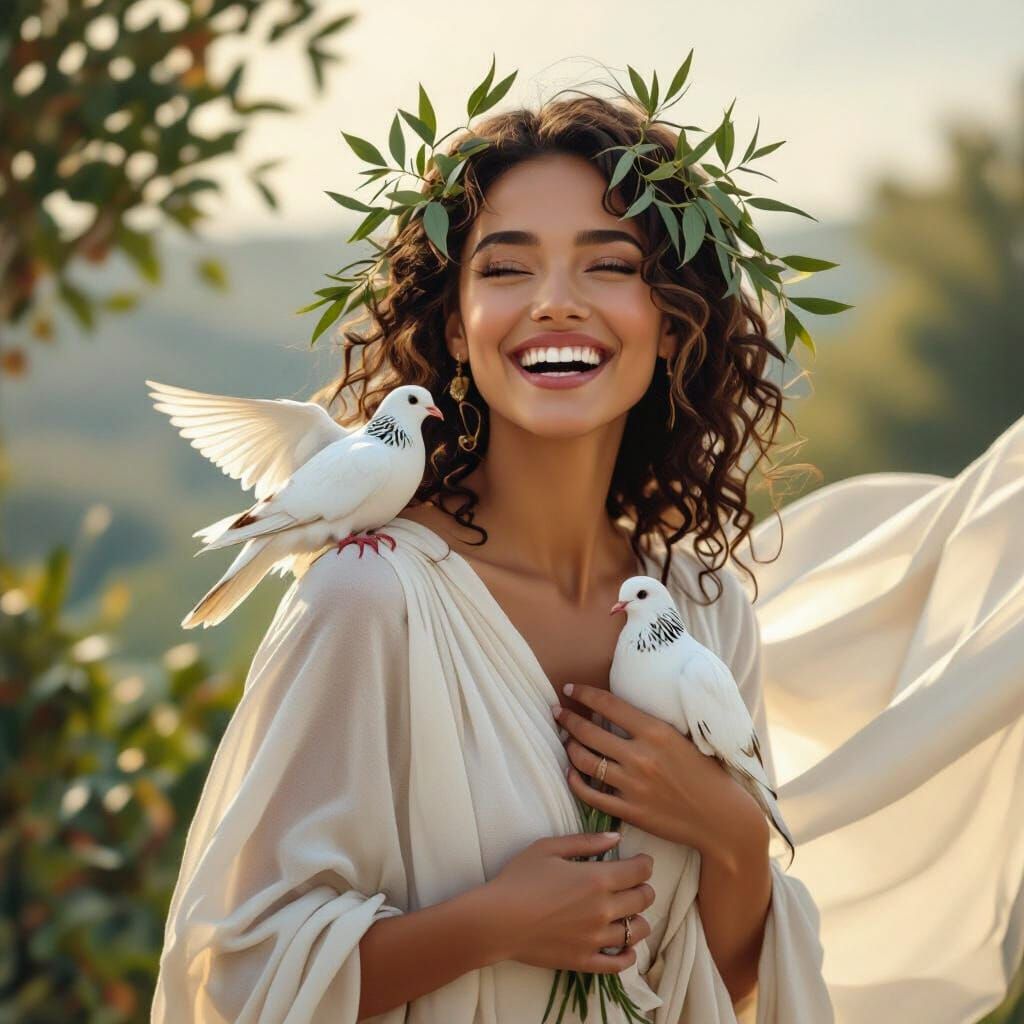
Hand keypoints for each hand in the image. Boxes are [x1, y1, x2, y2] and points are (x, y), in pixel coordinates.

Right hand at [484, 832, 655, 972]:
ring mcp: (596, 938)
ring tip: (629, 913)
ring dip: (639, 919)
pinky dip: (629, 954)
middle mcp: (603, 909)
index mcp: (597, 879)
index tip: (641, 861)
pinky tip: (625, 945)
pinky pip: (620, 963)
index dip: (645, 863)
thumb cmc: (519, 879)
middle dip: (645, 888)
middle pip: (644, 899)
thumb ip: (585, 841)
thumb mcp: (549, 848)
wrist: (497, 920)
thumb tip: (616, 837)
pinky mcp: (584, 960)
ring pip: (638, 931)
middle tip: (635, 884)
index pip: (640, 871)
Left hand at [553, 684, 754, 858]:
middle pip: (589, 732)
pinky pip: (590, 794)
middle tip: (557, 712)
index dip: (584, 694)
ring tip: (566, 740)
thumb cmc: (706, 774)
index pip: (608, 704)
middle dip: (567, 719)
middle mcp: (641, 756)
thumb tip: (618, 710)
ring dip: (569, 748)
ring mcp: (633, 785)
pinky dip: (575, 780)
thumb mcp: (681, 739)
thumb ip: (650, 726)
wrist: (721, 818)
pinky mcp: (629, 811)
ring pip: (584, 761)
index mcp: (656, 732)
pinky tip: (571, 771)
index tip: (570, 688)